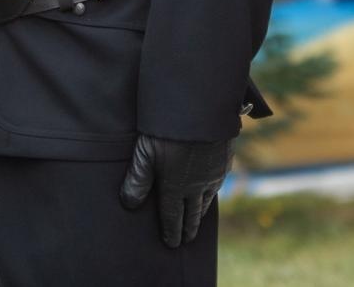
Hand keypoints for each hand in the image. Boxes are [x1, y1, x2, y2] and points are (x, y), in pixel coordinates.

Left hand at [118, 133, 231, 247]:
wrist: (202, 109)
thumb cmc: (167, 129)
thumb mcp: (145, 153)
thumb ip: (137, 180)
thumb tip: (129, 205)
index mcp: (176, 187)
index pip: (172, 216)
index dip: (171, 231)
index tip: (172, 244)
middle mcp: (197, 186)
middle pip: (192, 212)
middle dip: (188, 228)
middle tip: (186, 239)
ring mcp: (213, 174)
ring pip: (206, 200)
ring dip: (200, 212)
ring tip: (197, 219)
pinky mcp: (224, 161)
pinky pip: (217, 184)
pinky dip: (212, 192)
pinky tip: (211, 190)